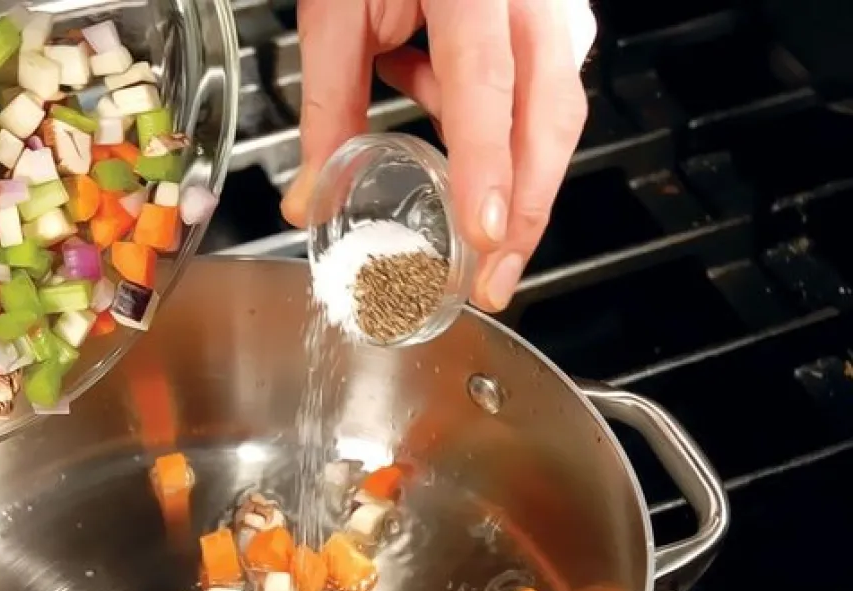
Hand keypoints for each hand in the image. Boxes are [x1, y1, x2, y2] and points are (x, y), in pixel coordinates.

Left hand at [282, 0, 595, 311]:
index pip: (485, 85)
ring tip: (454, 198)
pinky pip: (537, 96)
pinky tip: (437, 103)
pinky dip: (493, 126)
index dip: (488, 166)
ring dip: (506, 172)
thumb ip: (329, 108)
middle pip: (550, 118)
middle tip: (493, 282)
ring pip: (553, 113)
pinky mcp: (560, 23)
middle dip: (524, 211)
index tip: (484, 234)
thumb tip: (311, 198)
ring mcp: (558, 6)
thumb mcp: (338, 14)